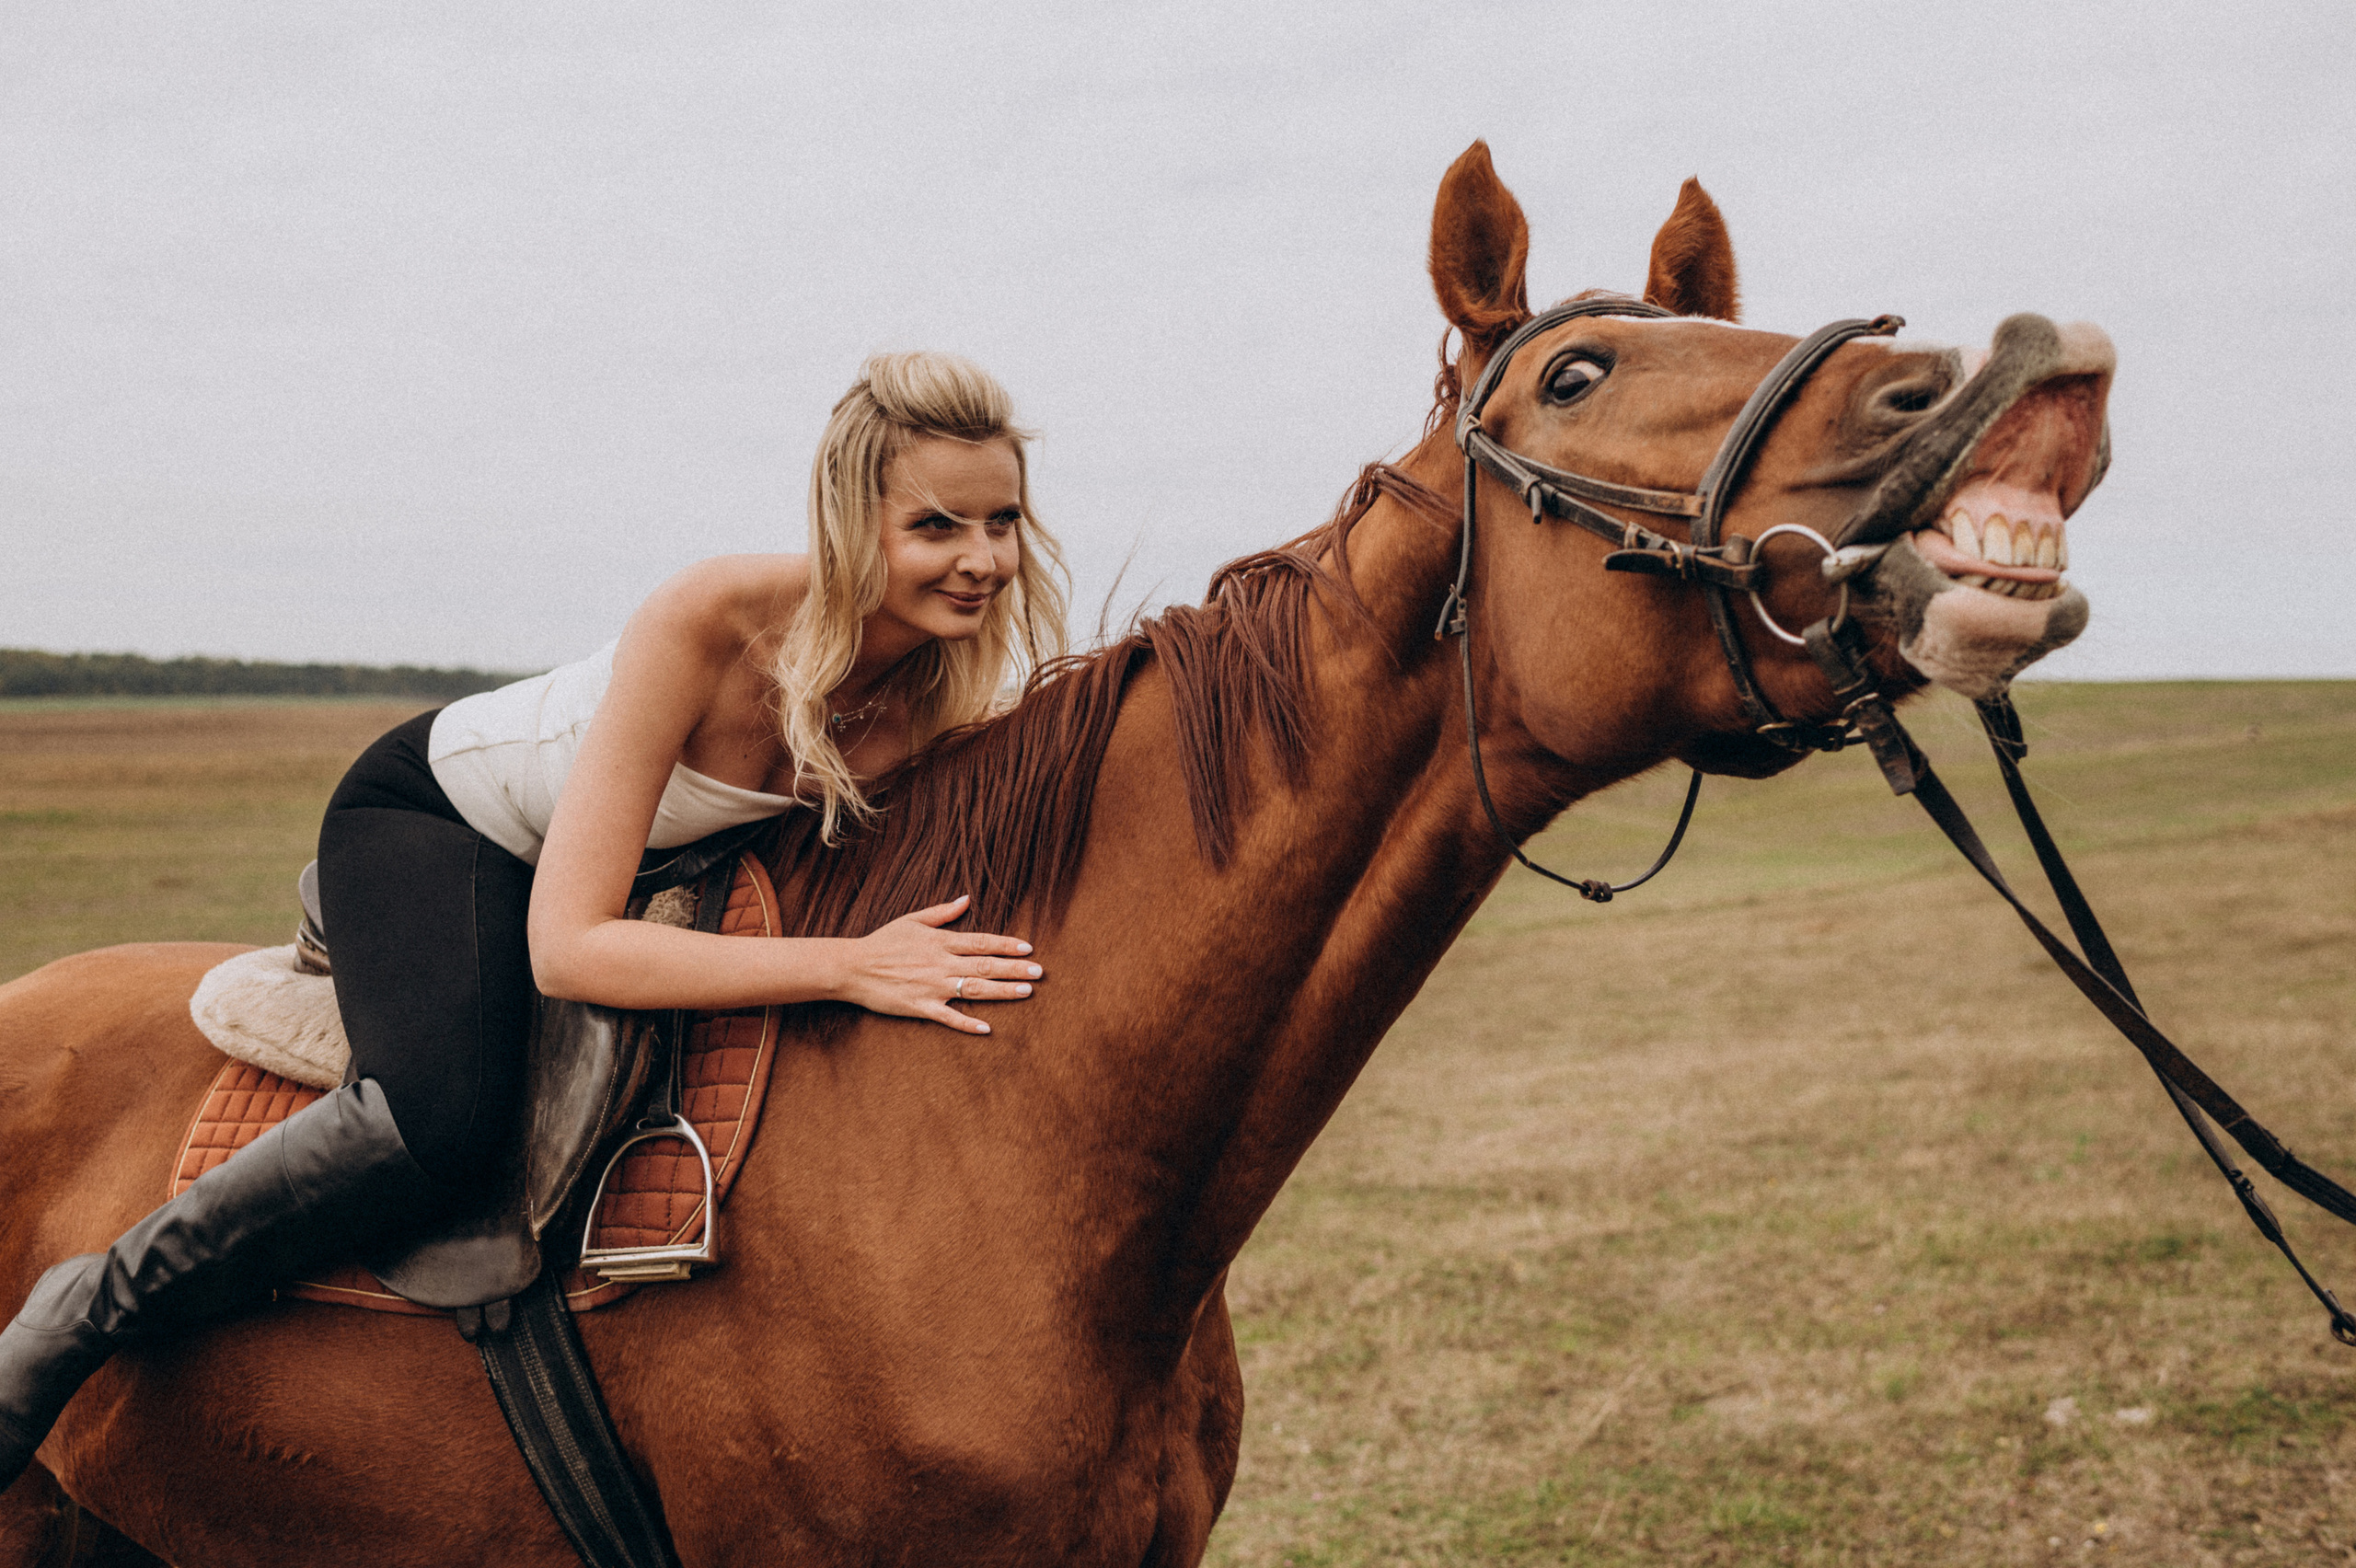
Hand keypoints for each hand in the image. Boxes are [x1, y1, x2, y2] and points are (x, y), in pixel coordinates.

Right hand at [836, 895, 1042, 1034]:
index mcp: (940, 942)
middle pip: (984, 966)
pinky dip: (967, 1023)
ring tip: (1026, 992)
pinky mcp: (920, 1007)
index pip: (981, 942)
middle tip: (1039, 972)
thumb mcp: (911, 920)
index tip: (1028, 948)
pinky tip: (987, 1028)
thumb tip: (967, 900)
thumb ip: (942, 912)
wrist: (852, 967)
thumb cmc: (882, 942)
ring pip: (974, 990)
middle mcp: (940, 964)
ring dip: (1002, 992)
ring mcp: (931, 987)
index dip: (1006, 945)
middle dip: (1014, 968)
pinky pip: (948, 1017)